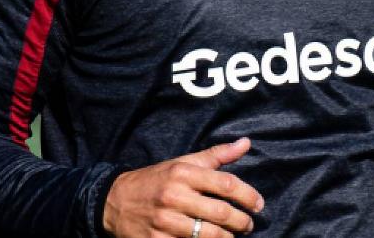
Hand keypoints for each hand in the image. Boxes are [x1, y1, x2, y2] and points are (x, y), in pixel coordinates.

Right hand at [103, 137, 264, 237]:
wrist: (115, 200)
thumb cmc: (156, 179)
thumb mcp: (183, 163)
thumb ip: (216, 155)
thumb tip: (246, 143)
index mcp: (183, 173)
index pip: (226, 184)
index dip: (248, 196)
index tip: (258, 205)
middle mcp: (174, 195)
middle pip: (220, 213)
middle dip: (241, 221)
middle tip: (248, 225)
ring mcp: (164, 221)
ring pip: (207, 235)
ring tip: (232, 236)